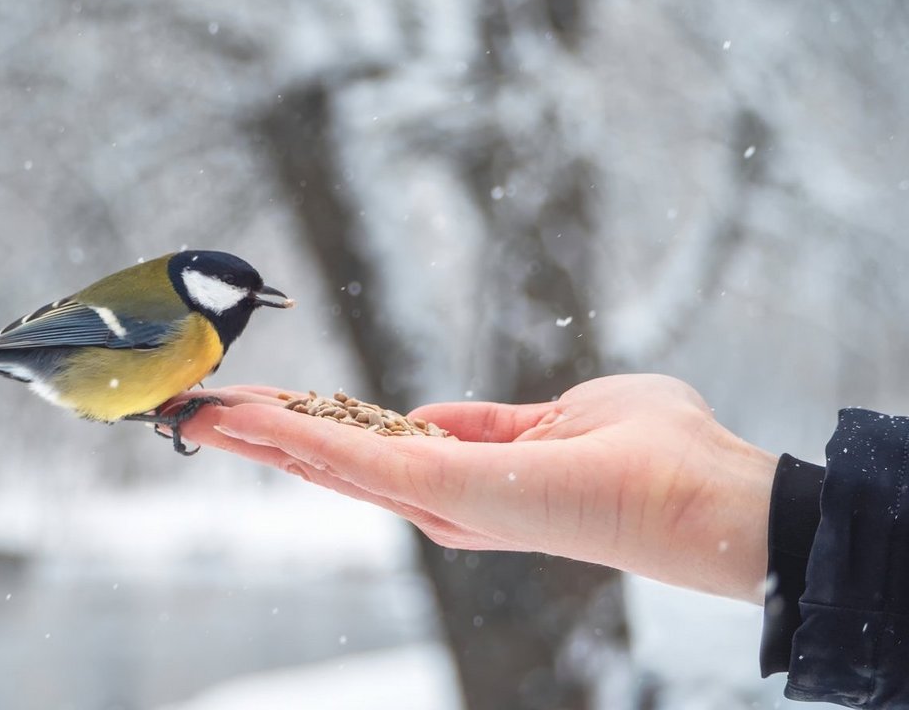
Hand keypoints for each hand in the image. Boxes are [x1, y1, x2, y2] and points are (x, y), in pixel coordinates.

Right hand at [176, 374, 777, 603]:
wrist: (714, 499)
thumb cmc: (659, 454)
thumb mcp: (561, 416)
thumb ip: (489, 421)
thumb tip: (428, 417)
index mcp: (466, 482)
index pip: (367, 454)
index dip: (309, 429)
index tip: (256, 406)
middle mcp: (445, 503)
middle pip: (332, 465)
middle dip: (261, 437)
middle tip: (194, 410)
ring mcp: (446, 501)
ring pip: (329, 464)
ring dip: (260, 435)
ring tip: (198, 411)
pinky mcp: (452, 490)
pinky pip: (358, 457)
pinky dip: (299, 435)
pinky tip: (249, 416)